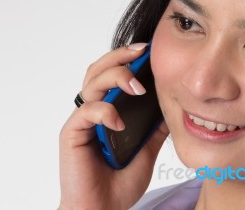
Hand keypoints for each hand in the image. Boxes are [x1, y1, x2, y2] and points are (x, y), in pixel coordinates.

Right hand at [59, 43, 168, 209]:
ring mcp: (82, 121)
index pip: (113, 74)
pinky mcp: (72, 134)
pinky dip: (104, 112)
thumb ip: (155, 128)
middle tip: (141, 52)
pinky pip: (86, 112)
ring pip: (91, 84)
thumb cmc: (120, 181)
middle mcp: (93, 110)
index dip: (127, 59)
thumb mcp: (147, 149)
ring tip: (137, 86)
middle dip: (119, 57)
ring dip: (115, 78)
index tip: (148, 50)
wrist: (103, 209)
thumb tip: (173, 107)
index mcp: (108, 110)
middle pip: (98, 70)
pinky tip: (120, 123)